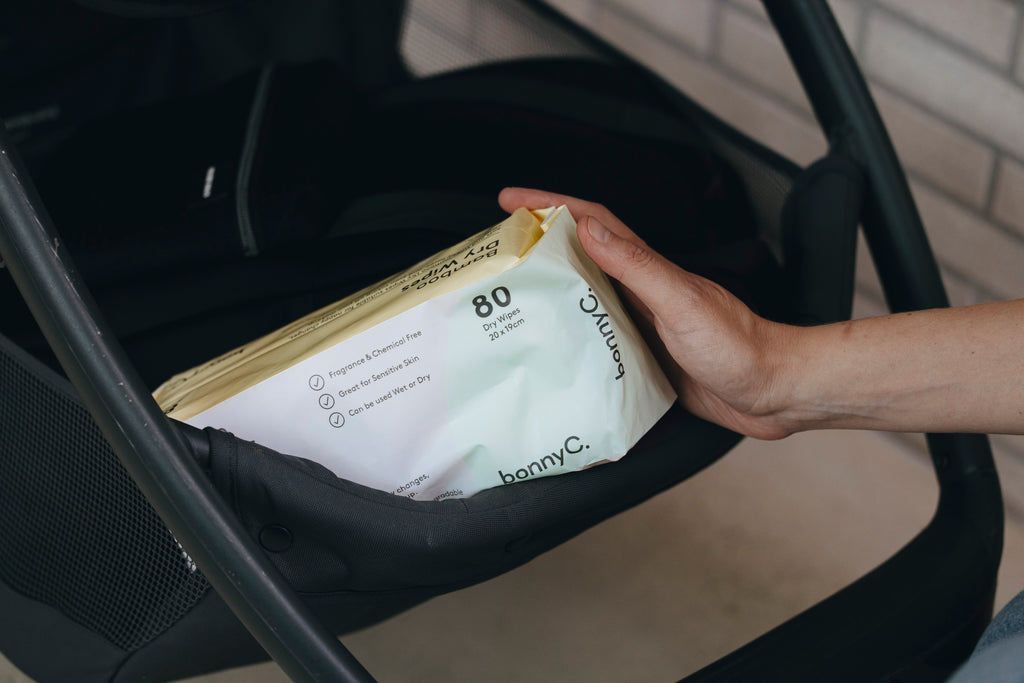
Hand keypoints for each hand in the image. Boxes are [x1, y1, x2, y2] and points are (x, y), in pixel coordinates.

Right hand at [499, 187, 797, 439]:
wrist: (773, 392)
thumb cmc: (738, 346)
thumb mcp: (680, 302)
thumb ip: (637, 265)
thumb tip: (590, 228)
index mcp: (646, 270)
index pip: (590, 222)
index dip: (549, 204)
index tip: (509, 199)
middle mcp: (640, 291)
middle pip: (578, 256)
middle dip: (536, 245)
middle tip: (495, 250)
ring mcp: (641, 324)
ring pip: (582, 298)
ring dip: (548, 290)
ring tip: (509, 300)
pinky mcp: (644, 358)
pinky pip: (596, 340)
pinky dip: (569, 337)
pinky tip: (551, 353)